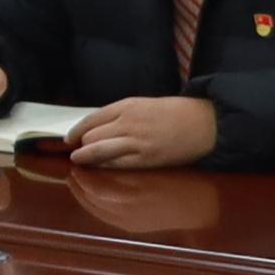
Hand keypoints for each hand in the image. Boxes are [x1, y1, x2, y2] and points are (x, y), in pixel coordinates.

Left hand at [64, 93, 220, 170]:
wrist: (205, 124)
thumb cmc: (176, 113)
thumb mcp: (145, 105)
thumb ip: (122, 115)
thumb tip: (98, 129)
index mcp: (127, 106)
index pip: (91, 119)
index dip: (77, 131)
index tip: (69, 139)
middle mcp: (128, 123)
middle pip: (92, 137)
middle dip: (81, 146)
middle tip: (75, 152)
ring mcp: (137, 142)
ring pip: (99, 151)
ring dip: (85, 158)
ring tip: (78, 162)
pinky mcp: (146, 159)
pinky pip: (117, 165)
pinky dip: (104, 167)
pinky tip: (99, 169)